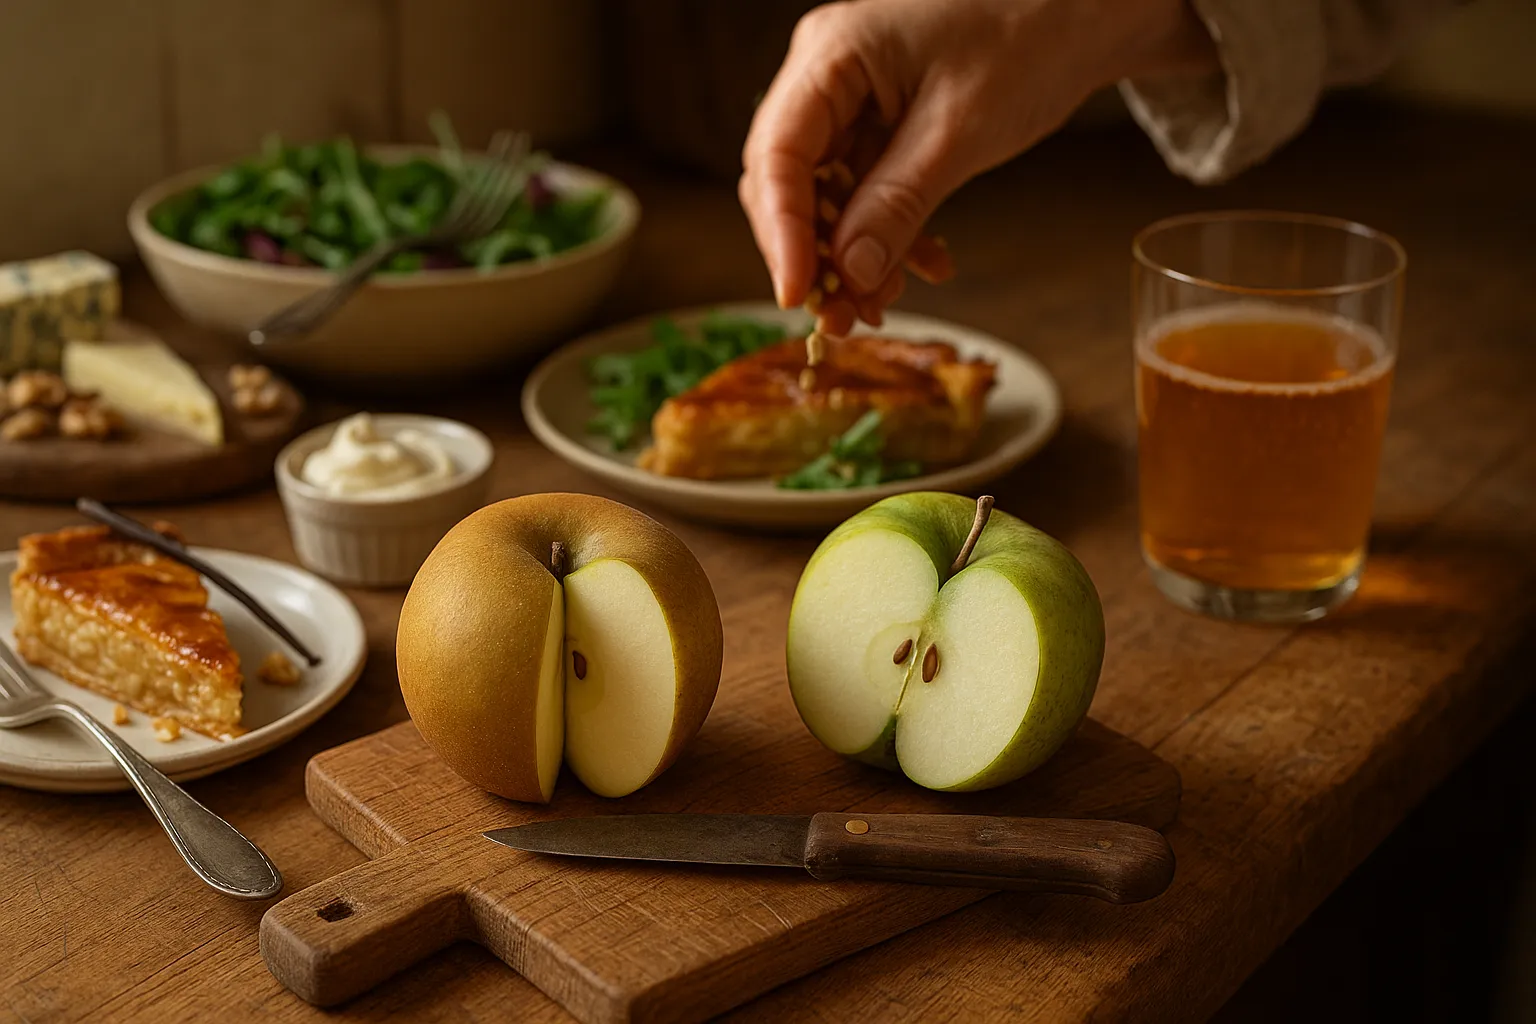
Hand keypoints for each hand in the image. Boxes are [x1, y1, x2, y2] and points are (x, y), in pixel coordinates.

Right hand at [740, 0, 1215, 332]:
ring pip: (824, 197)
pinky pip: (863, 193)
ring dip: (850, 257)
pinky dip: (887, 235)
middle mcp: (826, 75)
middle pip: (787, 181)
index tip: (798, 294)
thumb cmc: (1029, 36)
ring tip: (883, 306)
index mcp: (832, 54)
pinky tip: (924, 266)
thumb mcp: (960, 131)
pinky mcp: (880, 124)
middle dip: (814, 254)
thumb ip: (897, 202)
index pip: (777, 154)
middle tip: (840, 318)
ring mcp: (851, 100)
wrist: (1082, 13)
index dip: (781, 232)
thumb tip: (849, 271)